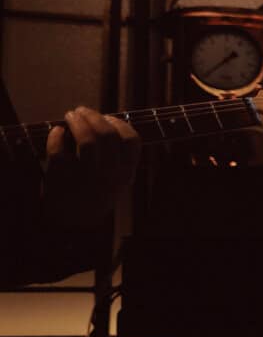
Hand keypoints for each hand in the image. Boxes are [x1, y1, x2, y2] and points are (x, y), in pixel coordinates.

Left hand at [42, 106, 138, 227]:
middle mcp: (110, 175)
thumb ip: (117, 156)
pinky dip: (56, 136)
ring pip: (86, 140)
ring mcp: (87, 177)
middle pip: (107, 134)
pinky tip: (56, 132)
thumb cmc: (94, 195)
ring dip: (77, 121)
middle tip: (81, 110)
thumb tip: (105, 121)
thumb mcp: (116, 179)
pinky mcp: (63, 178)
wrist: (75, 225)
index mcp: (126, 172)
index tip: (107, 118)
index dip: (118, 122)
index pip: (131, 139)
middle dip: (93, 115)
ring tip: (70, 116)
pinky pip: (60, 150)